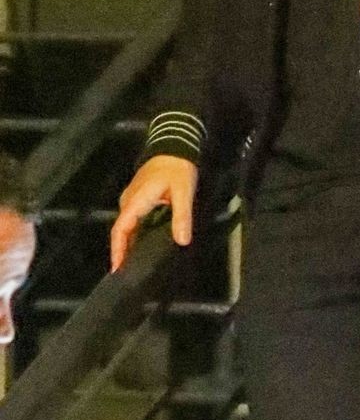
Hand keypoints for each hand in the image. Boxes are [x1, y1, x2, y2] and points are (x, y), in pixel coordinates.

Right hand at [111, 156, 197, 271]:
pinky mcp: (138, 197)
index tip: (116, 269)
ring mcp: (132, 199)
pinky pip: (133, 220)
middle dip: (122, 252)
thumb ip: (182, 217)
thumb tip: (182, 241)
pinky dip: (135, 234)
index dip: (117, 250)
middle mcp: (129, 202)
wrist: (174, 146)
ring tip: (134, 264)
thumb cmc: (177, 168)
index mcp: (135, 202)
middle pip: (121, 231)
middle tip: (127, 273)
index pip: (120, 230)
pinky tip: (143, 244)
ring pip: (126, 226)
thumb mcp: (183, 193)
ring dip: (128, 244)